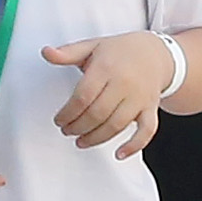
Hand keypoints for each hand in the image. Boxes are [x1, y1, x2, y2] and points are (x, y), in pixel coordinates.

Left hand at [43, 28, 184, 155]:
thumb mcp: (92, 46)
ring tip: (81, 141)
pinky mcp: (151, 108)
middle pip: (97, 114)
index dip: (68, 113)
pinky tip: (119, 154)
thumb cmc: (120, 51)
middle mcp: (124, 83)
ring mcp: (140, 97)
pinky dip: (134, 145)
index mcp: (107, 67)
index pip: (83, 96)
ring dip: (96, 138)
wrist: (155, 53)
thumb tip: (46, 52)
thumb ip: (68, 53)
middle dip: (78, 127)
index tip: (59, 120)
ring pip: (116, 125)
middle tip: (67, 131)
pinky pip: (146, 130)